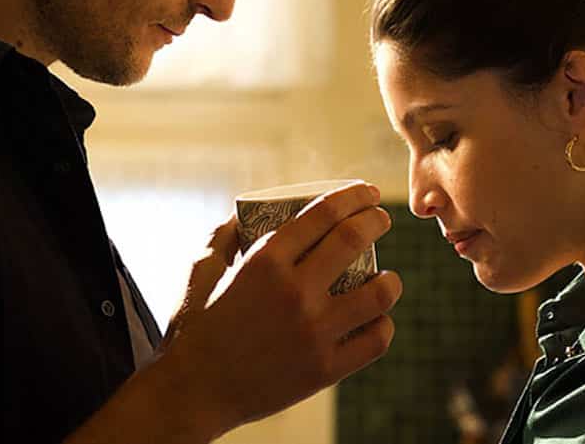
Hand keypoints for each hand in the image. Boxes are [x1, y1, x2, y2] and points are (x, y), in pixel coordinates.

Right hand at [155, 182, 402, 437]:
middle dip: (376, 220)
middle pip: (354, 239)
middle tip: (380, 220)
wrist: (195, 392)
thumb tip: (243, 214)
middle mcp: (294, 291)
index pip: (324, 213)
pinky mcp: (325, 368)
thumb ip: (222, 237)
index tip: (366, 193)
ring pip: (378, 292)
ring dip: (390, 279)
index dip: (353, 195)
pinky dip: (383, 325)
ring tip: (387, 279)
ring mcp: (314, 331)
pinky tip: (377, 319)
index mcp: (265, 261)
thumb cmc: (195, 330)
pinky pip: (375, 340)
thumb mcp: (199, 272)